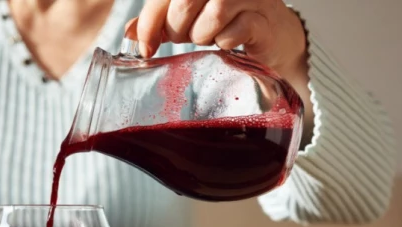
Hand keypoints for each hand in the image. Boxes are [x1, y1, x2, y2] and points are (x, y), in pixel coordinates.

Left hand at [128, 0, 314, 143]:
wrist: (271, 34)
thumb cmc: (225, 22)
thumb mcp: (187, 19)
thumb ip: (158, 21)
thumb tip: (129, 33)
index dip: (150, 21)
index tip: (146, 47)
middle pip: (186, 0)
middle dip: (178, 28)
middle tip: (186, 37)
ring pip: (213, 13)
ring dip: (202, 35)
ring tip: (208, 37)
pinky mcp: (264, 18)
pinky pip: (235, 33)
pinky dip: (225, 43)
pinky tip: (228, 42)